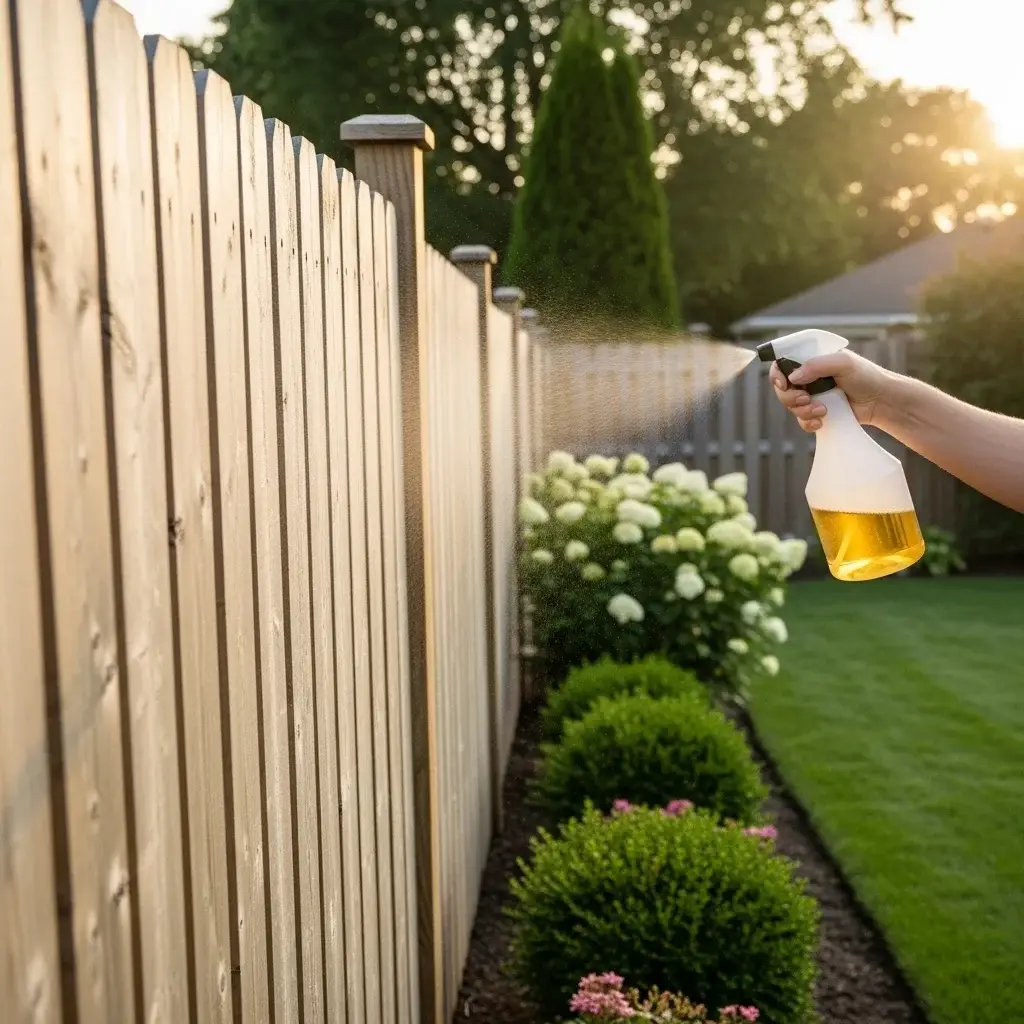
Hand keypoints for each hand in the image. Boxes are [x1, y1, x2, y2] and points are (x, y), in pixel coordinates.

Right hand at [769, 348, 894, 432]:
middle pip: (782, 388)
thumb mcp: (843, 363)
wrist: (882, 402)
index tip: (783, 383)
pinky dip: (807, 422)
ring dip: (802, 410)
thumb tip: (793, 377)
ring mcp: (812, 396)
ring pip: (791, 406)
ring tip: (822, 410)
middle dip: (790, 396)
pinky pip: (801, 420)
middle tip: (805, 398)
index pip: (783, 363)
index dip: (777, 374)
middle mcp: (809, 377)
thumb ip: (817, 365)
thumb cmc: (867, 376)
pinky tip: (821, 421)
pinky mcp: (818, 413)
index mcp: (812, 360)